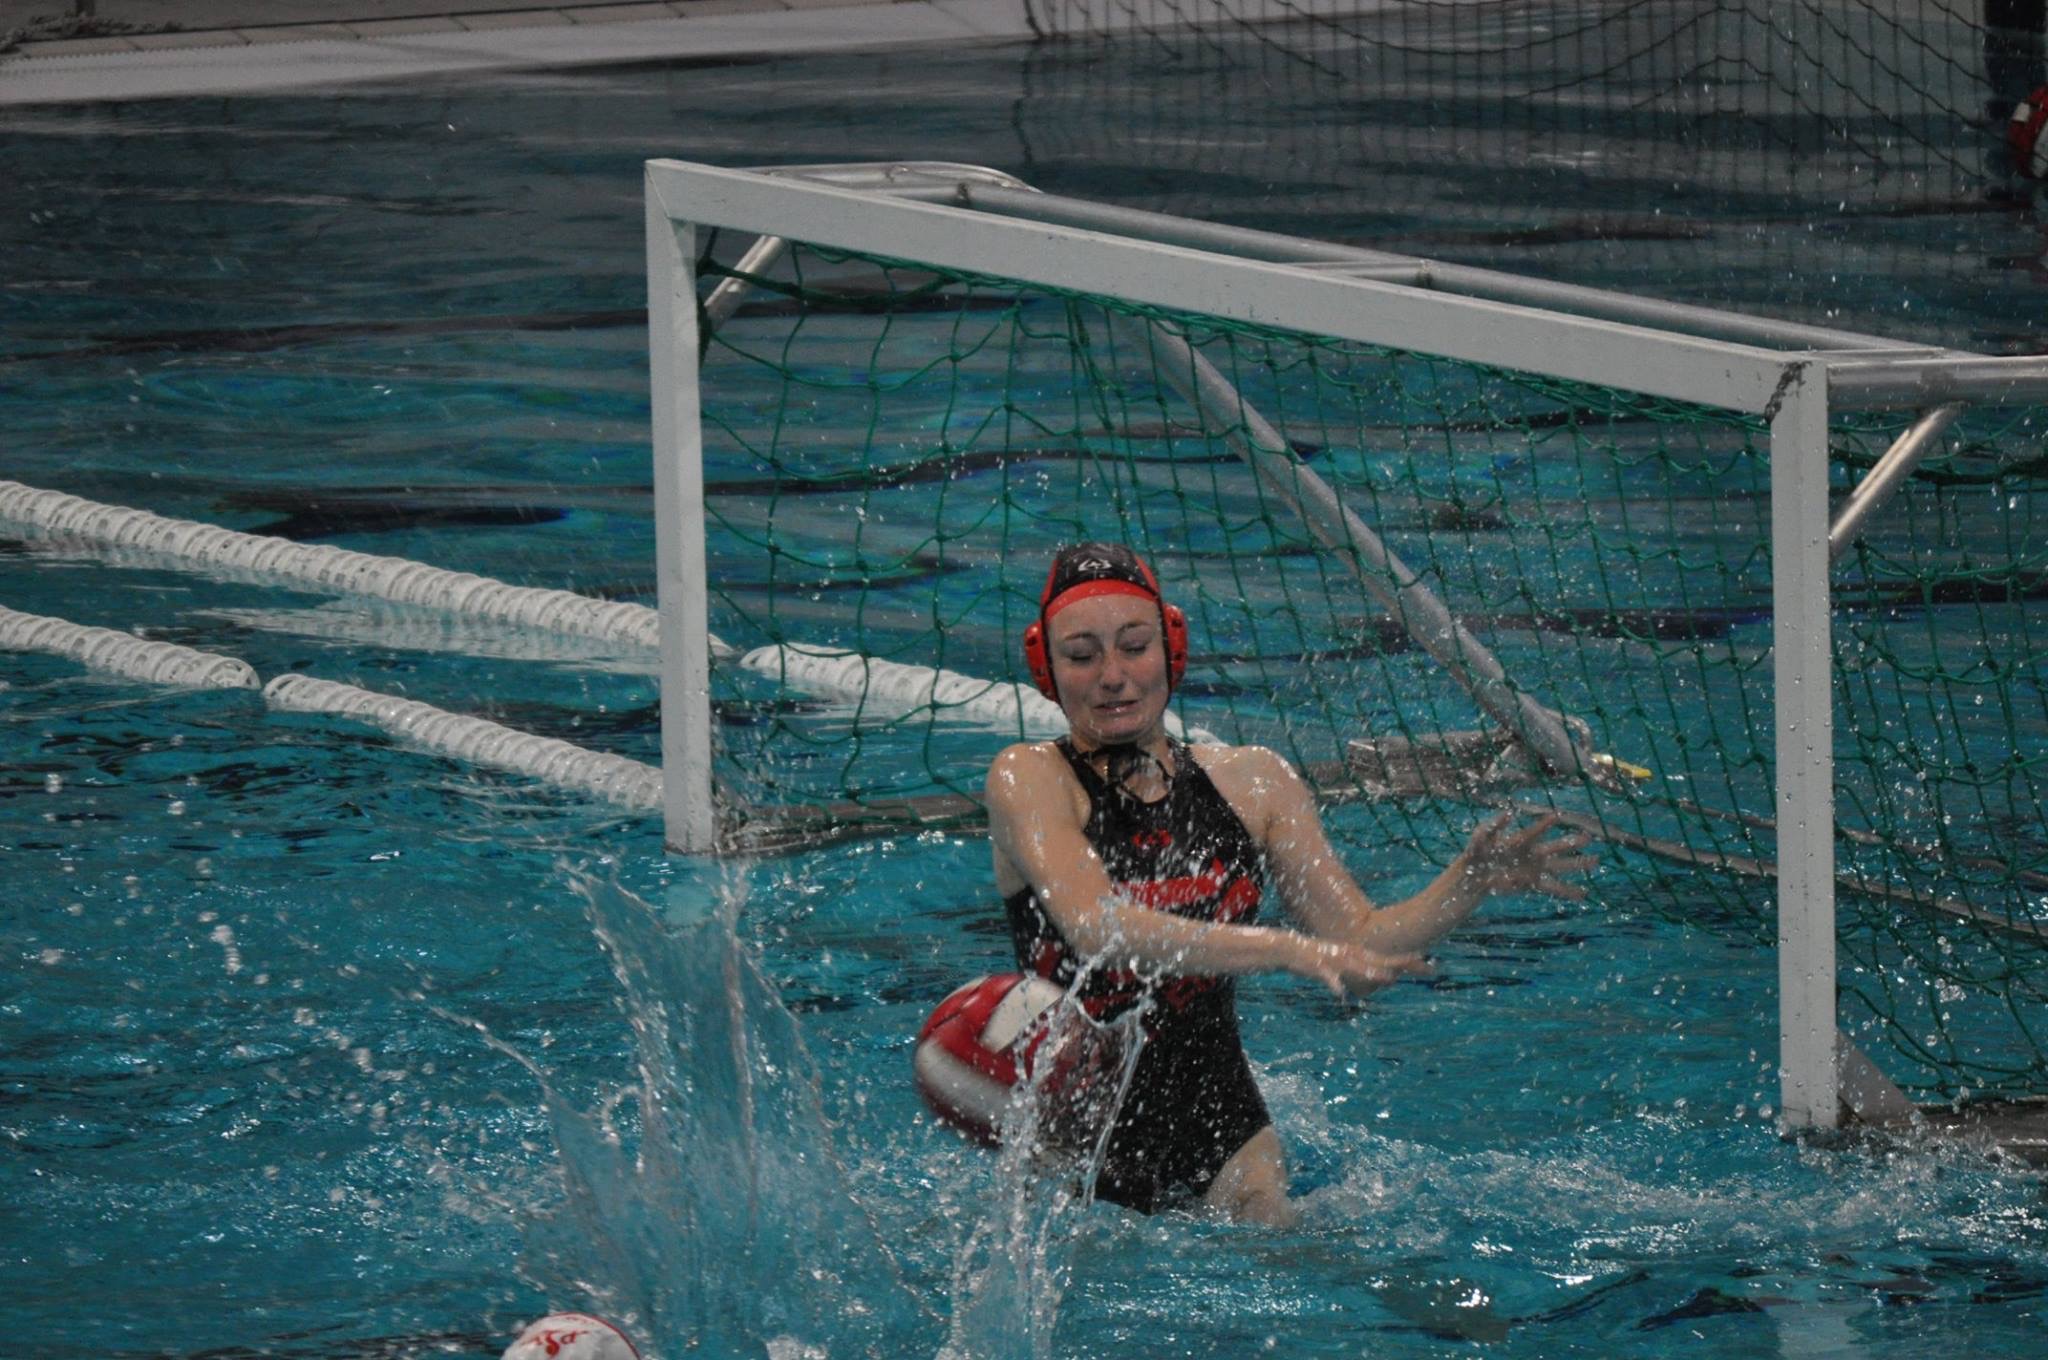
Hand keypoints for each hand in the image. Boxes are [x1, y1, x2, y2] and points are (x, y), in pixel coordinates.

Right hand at [1291, 936, 1431, 998]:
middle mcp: (1353, 955)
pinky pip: (1327, 977)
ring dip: (1372, 973)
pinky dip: (1333, 984)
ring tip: (1388, 978)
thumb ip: (1369, 970)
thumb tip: (1391, 978)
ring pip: (1357, 968)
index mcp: (1360, 955)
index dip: (1410, 962)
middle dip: (1403, 964)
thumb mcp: (1350, 963)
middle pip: (1382, 961)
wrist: (1290, 948)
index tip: (1431, 965)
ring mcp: (1336, 960)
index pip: (1390, 959)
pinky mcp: (1318, 967)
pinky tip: (1339, 992)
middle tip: (1426, 966)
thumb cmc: (1323, 958)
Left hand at [1458, 810, 1596, 901]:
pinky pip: (1553, 888)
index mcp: (1522, 840)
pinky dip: (1568, 892)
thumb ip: (1493, 826)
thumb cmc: (1477, 851)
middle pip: (1557, 847)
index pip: (1537, 830)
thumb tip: (1508, 814)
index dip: (1546, 824)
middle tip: (1589, 838)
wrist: (1475, 874)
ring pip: (1560, 867)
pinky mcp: (1532, 884)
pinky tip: (1583, 895)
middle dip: (1573, 842)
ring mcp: (1535, 869)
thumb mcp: (1481, 836)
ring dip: (1578, 865)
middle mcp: (1533, 853)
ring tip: (1596, 862)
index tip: (1558, 816)